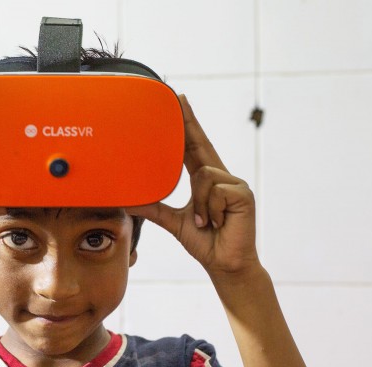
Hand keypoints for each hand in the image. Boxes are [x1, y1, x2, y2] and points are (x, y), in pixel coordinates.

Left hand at [128, 94, 258, 276]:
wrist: (224, 264)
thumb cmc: (204, 242)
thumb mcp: (174, 221)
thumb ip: (154, 208)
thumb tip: (128, 200)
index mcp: (206, 180)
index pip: (194, 147)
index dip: (187, 124)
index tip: (179, 103)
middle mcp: (222, 176)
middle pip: (202, 144)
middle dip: (189, 122)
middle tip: (178, 97)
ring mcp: (234, 184)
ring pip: (203, 175)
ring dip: (199, 204)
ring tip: (205, 221)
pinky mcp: (243, 194)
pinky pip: (215, 190)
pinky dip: (210, 209)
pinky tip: (217, 221)